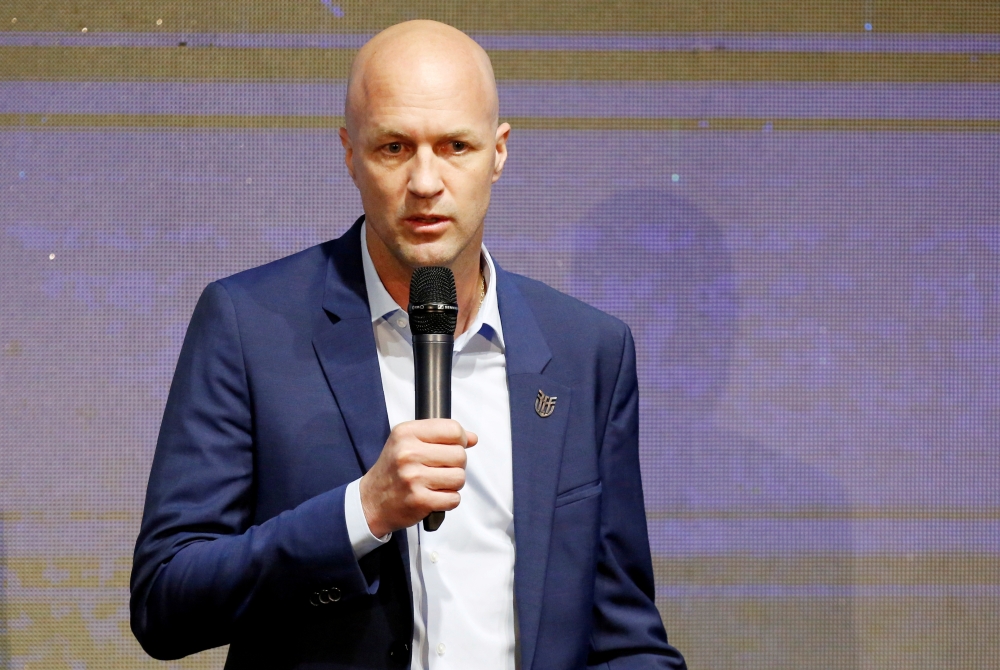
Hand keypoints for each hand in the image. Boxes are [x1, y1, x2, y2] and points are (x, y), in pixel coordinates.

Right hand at [359, 419, 477, 537]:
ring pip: (459, 477)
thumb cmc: (393, 470)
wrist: (371, 501)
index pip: (452, 429)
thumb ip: (441, 435)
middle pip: (460, 454)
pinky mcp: (420, 500)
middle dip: (456, 464)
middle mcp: (408, 453)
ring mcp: (413, 478)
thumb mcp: (408, 442)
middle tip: (441, 469)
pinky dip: (448, 499)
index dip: (460, 439)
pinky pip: (454, 498)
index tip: (453, 446)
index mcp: (406, 433)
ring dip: (453, 483)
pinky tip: (434, 496)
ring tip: (437, 483)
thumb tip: (472, 438)